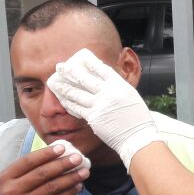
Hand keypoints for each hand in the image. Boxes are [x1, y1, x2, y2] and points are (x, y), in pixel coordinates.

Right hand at [0, 144, 88, 194]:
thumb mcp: (12, 180)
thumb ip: (30, 168)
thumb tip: (58, 153)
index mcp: (6, 177)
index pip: (28, 162)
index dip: (46, 154)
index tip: (62, 147)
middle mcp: (13, 191)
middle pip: (42, 174)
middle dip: (63, 164)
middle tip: (78, 158)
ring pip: (52, 188)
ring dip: (71, 178)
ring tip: (84, 172)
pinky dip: (69, 192)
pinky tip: (78, 186)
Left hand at [47, 49, 159, 167]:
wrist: (137, 137)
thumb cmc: (137, 118)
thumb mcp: (131, 96)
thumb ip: (117, 87)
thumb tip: (102, 80)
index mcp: (119, 85)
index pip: (101, 69)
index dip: (89, 62)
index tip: (80, 57)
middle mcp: (108, 93)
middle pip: (84, 79)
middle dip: (69, 71)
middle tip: (60, 67)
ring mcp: (100, 105)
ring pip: (77, 94)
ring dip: (64, 88)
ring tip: (56, 83)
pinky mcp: (94, 118)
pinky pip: (77, 109)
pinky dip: (69, 103)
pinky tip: (63, 99)